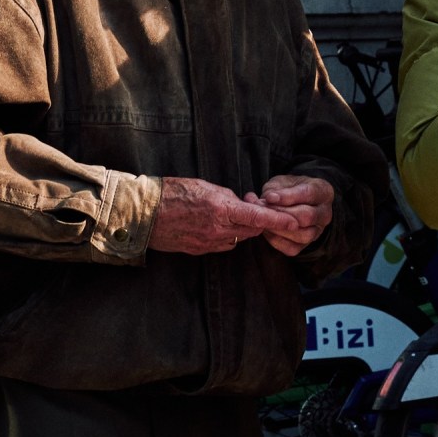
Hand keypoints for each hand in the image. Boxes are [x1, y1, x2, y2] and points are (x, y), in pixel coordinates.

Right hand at [150, 177, 300, 255]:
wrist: (143, 213)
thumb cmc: (171, 192)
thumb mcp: (204, 186)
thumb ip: (227, 196)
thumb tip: (242, 203)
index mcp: (221, 210)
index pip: (258, 217)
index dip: (279, 220)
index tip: (295, 221)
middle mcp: (218, 230)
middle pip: (251, 230)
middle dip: (259, 221)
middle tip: (260, 209)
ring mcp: (208, 243)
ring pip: (238, 239)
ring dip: (242, 229)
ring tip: (232, 215)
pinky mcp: (198, 250)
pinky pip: (222, 245)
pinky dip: (227, 236)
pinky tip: (217, 225)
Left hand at [249, 174, 334, 256]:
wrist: (294, 203)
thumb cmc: (289, 189)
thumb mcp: (283, 182)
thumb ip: (276, 189)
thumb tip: (267, 199)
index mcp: (323, 192)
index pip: (308, 194)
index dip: (288, 196)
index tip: (269, 197)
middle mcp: (325, 213)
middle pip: (307, 217)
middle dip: (281, 213)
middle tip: (261, 208)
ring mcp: (318, 231)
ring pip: (302, 235)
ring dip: (278, 228)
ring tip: (263, 219)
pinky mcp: (306, 245)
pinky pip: (292, 248)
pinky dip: (275, 240)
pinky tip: (266, 229)